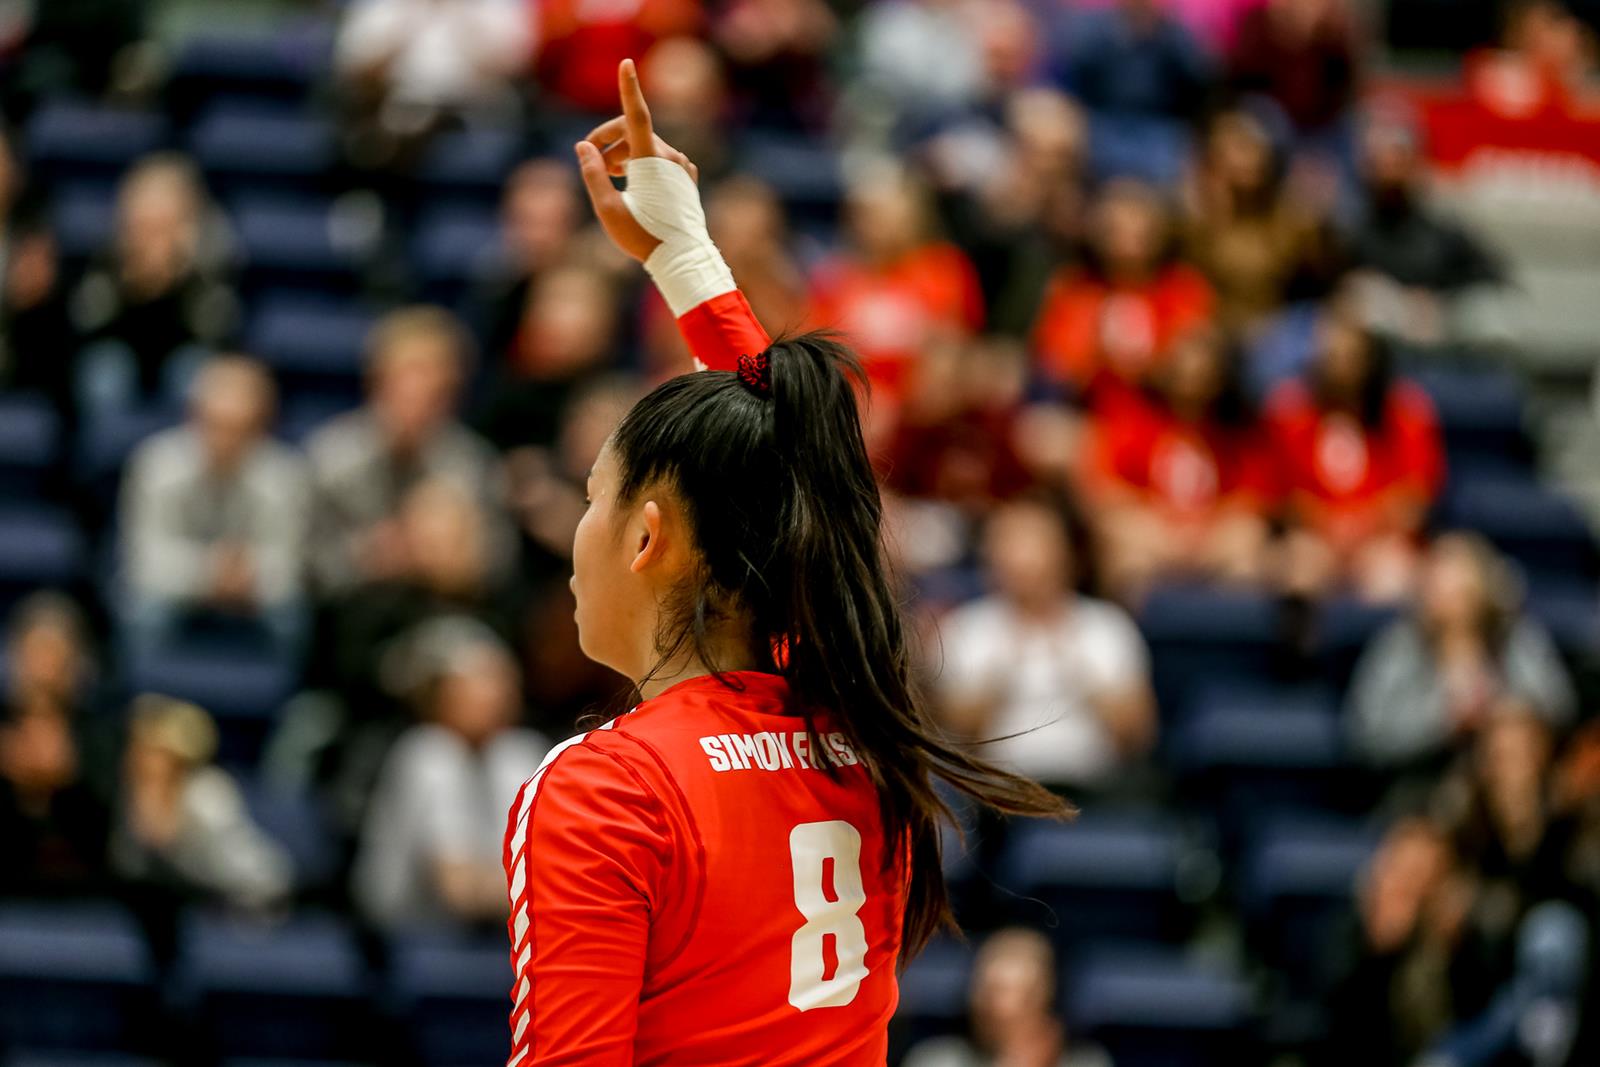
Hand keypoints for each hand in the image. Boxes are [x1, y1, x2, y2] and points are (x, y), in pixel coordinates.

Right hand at [574, 58, 700, 262]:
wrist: (682, 258)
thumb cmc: (643, 236)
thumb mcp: (607, 208)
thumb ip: (592, 173)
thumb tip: (583, 147)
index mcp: (651, 161)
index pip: (636, 116)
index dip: (629, 88)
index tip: (626, 64)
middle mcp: (670, 157)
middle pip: (632, 131)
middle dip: (608, 140)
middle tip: (590, 161)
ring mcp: (682, 166)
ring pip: (645, 145)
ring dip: (622, 153)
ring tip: (607, 177)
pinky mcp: (686, 176)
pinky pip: (659, 158)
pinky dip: (641, 162)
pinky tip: (631, 184)